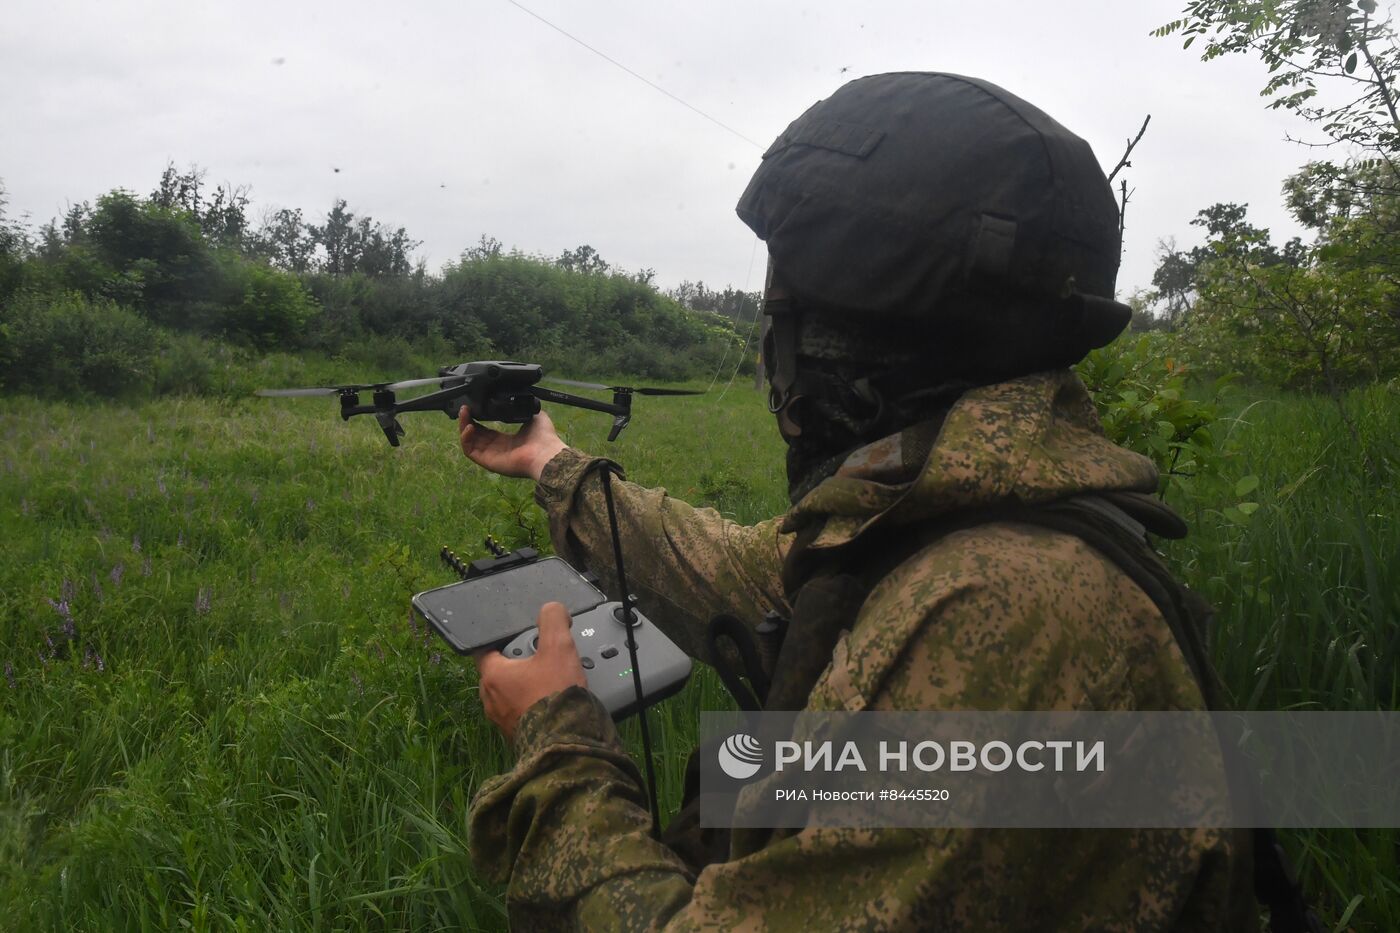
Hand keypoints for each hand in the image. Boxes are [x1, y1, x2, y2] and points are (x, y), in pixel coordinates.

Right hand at [458, 405, 566, 481]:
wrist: (546, 452)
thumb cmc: (544, 438)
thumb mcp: (535, 416)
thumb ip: (524, 409)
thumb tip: (522, 399)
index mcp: (507, 440)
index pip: (486, 431)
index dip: (478, 419)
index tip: (473, 408)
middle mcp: (497, 449)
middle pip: (475, 436)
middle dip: (467, 421)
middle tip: (465, 408)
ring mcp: (491, 456)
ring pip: (469, 442)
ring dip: (464, 426)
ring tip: (464, 412)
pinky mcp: (488, 462)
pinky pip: (470, 451)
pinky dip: (466, 438)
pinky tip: (469, 426)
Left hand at [474, 602, 587, 740]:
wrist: (564, 743)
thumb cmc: (554, 695)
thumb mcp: (558, 647)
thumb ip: (553, 620)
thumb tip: (552, 609)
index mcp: (492, 675)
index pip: (485, 650)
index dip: (501, 640)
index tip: (516, 637)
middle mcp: (490, 699)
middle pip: (500, 672)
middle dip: (518, 664)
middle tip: (541, 659)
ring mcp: (501, 720)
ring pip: (509, 694)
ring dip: (524, 686)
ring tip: (549, 681)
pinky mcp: (515, 736)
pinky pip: (519, 713)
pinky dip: (531, 706)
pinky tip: (550, 703)